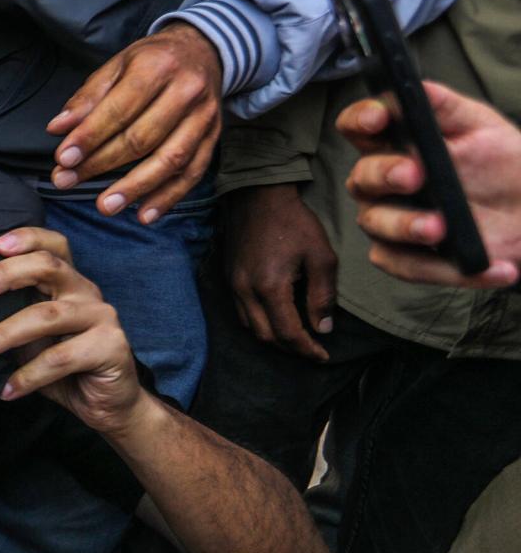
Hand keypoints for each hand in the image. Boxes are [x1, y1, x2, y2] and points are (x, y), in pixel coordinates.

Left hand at [0, 226, 147, 434]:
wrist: (105, 404)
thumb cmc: (60, 367)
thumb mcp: (29, 338)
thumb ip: (9, 316)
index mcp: (67, 282)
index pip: (53, 245)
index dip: (27, 238)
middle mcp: (87, 291)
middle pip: (48, 266)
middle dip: (5, 275)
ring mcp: (102, 317)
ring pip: (48, 315)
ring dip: (5, 334)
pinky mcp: (111, 347)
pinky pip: (61, 358)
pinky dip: (28, 376)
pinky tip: (7, 390)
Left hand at [50, 23, 222, 222]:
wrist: (203, 51)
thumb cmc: (151, 61)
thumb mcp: (116, 66)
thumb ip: (87, 98)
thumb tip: (58, 129)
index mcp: (157, 67)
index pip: (119, 108)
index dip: (90, 136)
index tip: (63, 159)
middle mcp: (186, 91)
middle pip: (142, 137)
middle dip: (101, 164)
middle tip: (67, 182)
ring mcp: (204, 116)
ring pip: (170, 159)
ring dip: (136, 188)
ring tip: (105, 207)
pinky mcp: (213, 137)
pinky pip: (193, 173)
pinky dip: (168, 197)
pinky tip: (144, 214)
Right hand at [223, 184, 337, 361]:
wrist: (257, 196)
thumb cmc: (294, 222)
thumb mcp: (321, 256)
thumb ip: (323, 295)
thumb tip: (323, 328)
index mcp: (270, 287)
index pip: (288, 333)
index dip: (307, 349)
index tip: (323, 356)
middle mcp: (245, 291)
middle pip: (266, 336)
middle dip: (290, 348)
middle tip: (312, 349)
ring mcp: (232, 285)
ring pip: (250, 326)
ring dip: (273, 337)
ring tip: (295, 336)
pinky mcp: (228, 277)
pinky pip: (241, 311)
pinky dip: (259, 322)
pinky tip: (275, 316)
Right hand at [336, 82, 520, 287]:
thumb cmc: (501, 165)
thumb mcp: (482, 128)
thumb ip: (447, 107)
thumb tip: (415, 86)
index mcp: (394, 145)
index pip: (357, 128)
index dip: (359, 120)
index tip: (379, 117)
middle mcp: (382, 184)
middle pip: (361, 179)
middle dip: (384, 175)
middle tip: (415, 175)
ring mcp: (391, 222)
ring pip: (377, 225)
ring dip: (406, 226)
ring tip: (442, 227)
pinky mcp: (408, 259)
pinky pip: (408, 267)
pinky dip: (449, 271)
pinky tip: (492, 265)